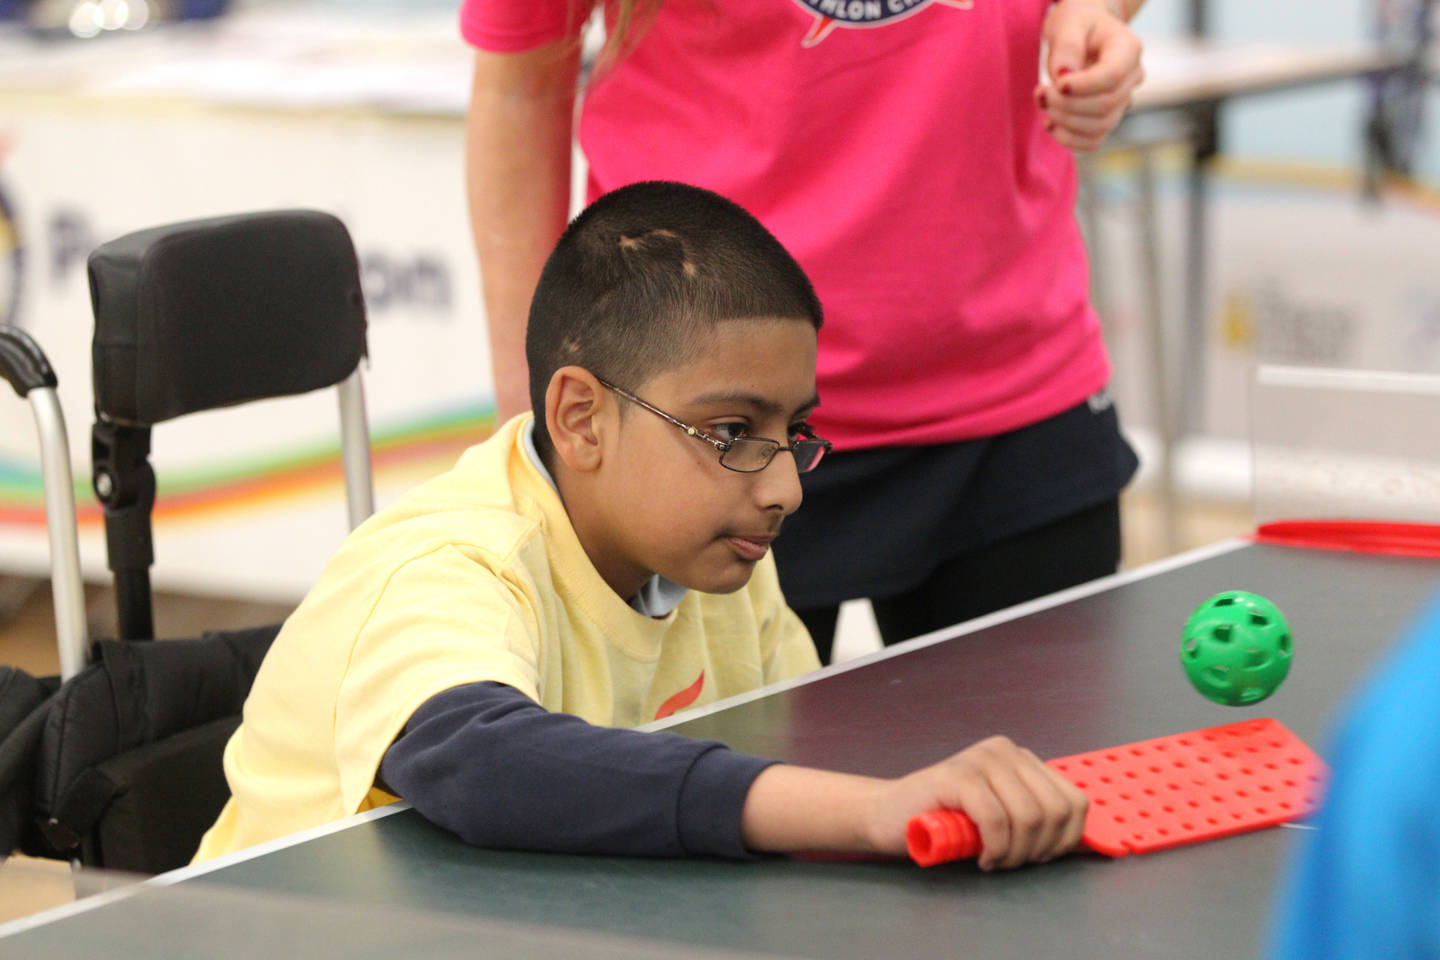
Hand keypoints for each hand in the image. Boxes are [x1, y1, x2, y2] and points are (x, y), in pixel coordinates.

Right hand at [865, 736, 1087, 869]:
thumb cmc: (946, 822)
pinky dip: (995, 849)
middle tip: (1013, 863)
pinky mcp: (959, 775)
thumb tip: (1093, 847)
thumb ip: (1040, 824)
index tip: (1040, 858)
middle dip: (1040, 849)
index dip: (1067, 840)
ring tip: (995, 861)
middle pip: (1055, 811)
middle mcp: (1006, 751)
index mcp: (1022, 759)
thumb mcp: (1004, 819)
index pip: (1075, 800)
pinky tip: (983, 858)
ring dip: (1015, 853)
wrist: (890, 815)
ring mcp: (982, 759)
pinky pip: (996, 820)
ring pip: (1029, 817)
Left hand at [1035, 0, 1144, 152]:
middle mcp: (1132, 77)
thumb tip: (1063, 78)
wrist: (1081, 33)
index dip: (1082, 87)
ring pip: (1100, 127)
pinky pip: (1094, 142)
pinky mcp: (1107, 118)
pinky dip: (1069, 140)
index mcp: (1128, 49)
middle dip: (1067, 105)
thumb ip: (1067, 47)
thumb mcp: (1069, 23)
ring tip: (1044, 103)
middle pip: (1105, 105)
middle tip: (1042, 92)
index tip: (1056, 84)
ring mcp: (1123, 101)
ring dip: (1065, 122)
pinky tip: (1051, 125)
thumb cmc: (1076, 23)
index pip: (1111, 77)